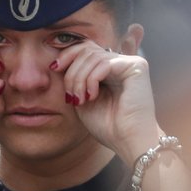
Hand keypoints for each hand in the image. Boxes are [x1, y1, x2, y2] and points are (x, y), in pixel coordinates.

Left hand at [53, 42, 161, 166]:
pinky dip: (92, 79)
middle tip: (71, 95)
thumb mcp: (81, 99)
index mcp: (108, 70)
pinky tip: (92, 96)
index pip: (85, 49)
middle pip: (86, 49)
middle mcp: (120, 62)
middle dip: (72, 71)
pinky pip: (104, 63)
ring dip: (79, 78)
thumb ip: (73, 79)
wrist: (128, 141)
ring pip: (92, 55)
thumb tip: (57, 63)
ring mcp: (129, 63)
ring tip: (80, 99)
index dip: (67, 55)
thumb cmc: (107, 125)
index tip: (54, 68)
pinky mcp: (137, 66)